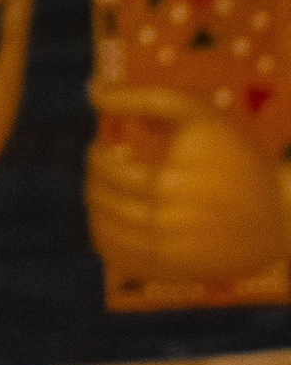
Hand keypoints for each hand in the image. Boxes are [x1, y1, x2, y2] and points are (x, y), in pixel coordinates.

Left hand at [87, 88, 290, 292]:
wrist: (281, 215)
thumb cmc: (238, 155)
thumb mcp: (199, 114)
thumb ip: (142, 98)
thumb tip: (93, 91)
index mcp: (168, 182)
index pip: (106, 170)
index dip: (96, 157)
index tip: (100, 149)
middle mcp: (165, 222)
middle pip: (102, 202)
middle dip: (93, 181)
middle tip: (101, 170)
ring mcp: (168, 252)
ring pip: (105, 233)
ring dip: (96, 209)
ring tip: (104, 193)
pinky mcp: (173, 272)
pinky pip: (120, 261)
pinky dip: (106, 241)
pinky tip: (114, 223)